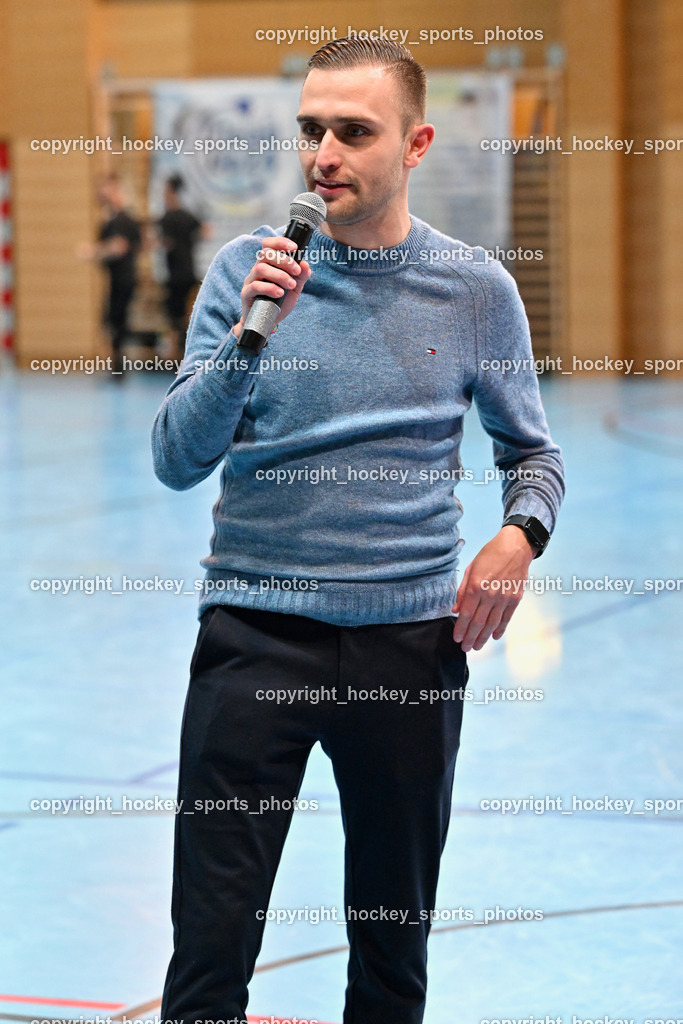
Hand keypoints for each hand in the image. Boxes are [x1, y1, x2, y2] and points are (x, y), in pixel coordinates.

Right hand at [237, 236, 310, 332]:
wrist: (268, 323)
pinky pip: (255, 286)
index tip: (294, 248)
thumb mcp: (294, 288)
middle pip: (265, 254)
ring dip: (279, 275)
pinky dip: (269, 288)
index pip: (269, 245)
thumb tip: (305, 264)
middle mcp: (258, 269)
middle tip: (297, 272)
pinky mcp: (246, 294)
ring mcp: (250, 281)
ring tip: (291, 285)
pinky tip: (279, 293)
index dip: (280, 242)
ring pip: (260, 269)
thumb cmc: (279, 302)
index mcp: (269, 264)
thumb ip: (301, 276)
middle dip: (284, 261)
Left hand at [452, 525, 536, 651]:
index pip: (467, 614)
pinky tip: (494, 637)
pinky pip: (507, 618)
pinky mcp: (515, 598)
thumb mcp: (471, 569)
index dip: (461, 628)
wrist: (515, 547)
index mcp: (477, 586)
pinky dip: (500, 629)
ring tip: (477, 647)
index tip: (456, 638)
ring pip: (493, 624)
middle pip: (479, 623)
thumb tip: (456, 610)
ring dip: (484, 638)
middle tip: (465, 649)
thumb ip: (462, 591)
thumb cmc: (490, 555)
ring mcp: (505, 598)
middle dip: (470, 638)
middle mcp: (491, 595)